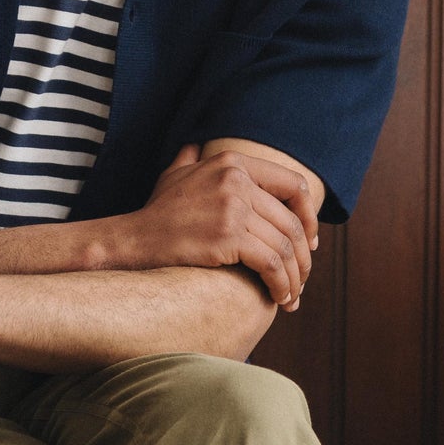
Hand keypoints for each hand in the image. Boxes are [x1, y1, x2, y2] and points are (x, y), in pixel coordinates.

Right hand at [121, 144, 318, 307]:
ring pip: (285, 246)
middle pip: (292, 222)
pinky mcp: (228, 237)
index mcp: (233, 163)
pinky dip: (281, 284)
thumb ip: (190, 158)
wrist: (133, 240)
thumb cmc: (156, 213)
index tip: (308, 241)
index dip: (309, 216)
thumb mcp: (174, 175)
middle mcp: (237, 179)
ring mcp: (233, 207)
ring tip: (291, 296)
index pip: (294, 185)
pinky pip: (271, 263)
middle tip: (302, 279)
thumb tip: (193, 146)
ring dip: (295, 277)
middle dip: (303, 257)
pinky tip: (279, 298)